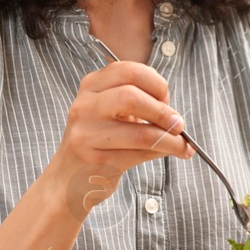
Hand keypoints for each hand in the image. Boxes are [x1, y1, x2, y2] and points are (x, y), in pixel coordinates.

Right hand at [50, 61, 191, 218]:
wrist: (68, 179)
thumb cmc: (98, 142)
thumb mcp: (111, 113)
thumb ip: (139, 104)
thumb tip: (176, 116)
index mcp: (91, 86)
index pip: (129, 70)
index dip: (155, 83)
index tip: (166, 99)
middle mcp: (85, 106)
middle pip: (132, 96)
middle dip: (163, 110)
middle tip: (177, 123)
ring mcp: (87, 134)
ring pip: (141, 132)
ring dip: (170, 138)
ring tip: (181, 143)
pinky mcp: (96, 160)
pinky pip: (140, 154)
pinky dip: (164, 152)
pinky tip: (173, 152)